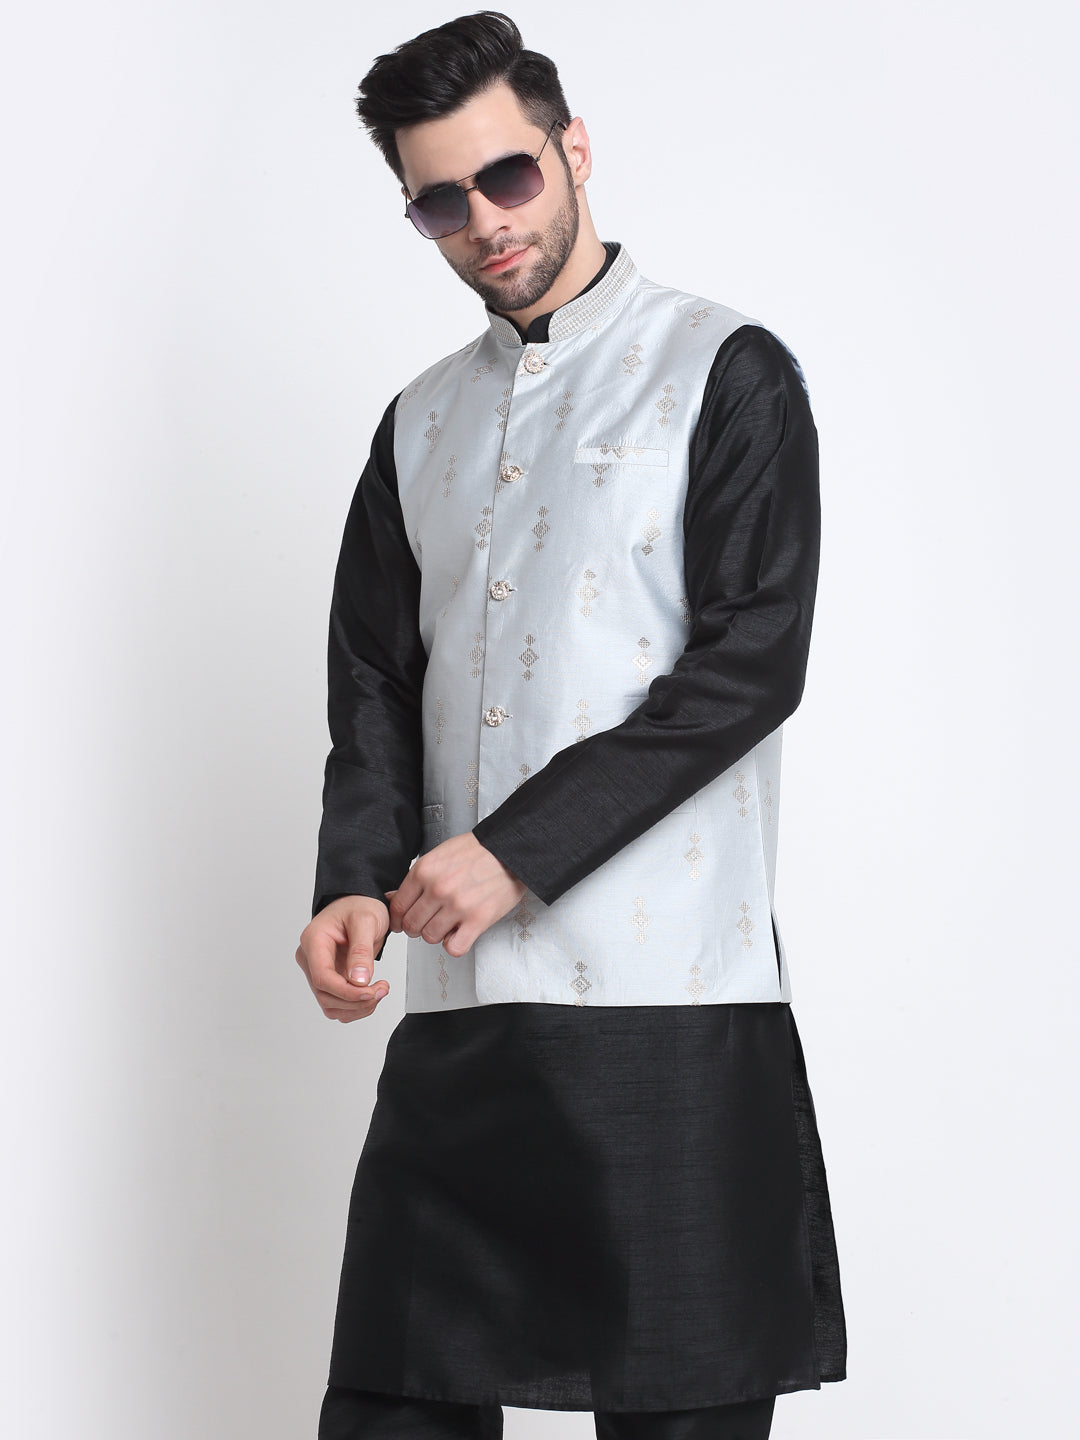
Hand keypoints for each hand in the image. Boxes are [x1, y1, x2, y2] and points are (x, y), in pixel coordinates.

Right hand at [295, 896, 391, 1021]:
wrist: (360, 903)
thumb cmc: (359, 906)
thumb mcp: (366, 920)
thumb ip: (362, 950)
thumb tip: (359, 979)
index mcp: (313, 941)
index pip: (322, 977)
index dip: (346, 992)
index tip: (370, 993)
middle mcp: (311, 958)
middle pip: (325, 995)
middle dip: (356, 1000)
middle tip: (381, 990)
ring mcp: (319, 970)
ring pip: (330, 1005)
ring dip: (356, 1007)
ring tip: (379, 991)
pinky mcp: (330, 979)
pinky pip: (337, 1004)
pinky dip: (355, 1007)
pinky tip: (370, 994)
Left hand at [386, 832, 525, 956]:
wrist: (509, 848)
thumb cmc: (477, 851)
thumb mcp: (439, 855)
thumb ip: (416, 878)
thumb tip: (392, 897)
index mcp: (425, 871)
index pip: (398, 907)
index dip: (398, 919)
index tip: (402, 922)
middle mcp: (438, 889)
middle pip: (411, 925)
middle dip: (417, 927)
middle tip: (429, 922)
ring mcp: (458, 905)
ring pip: (430, 938)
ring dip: (437, 934)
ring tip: (449, 923)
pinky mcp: (478, 919)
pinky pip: (454, 947)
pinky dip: (454, 944)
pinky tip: (460, 932)